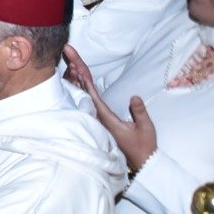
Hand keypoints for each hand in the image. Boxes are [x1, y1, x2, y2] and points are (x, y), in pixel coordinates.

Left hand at [64, 45, 156, 171]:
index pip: (92, 95)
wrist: (141, 161)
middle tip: (68, 52)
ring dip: (79, 76)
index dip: (84, 80)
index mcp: (106, 118)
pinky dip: (85, 86)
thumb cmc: (144, 146)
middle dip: (77, 70)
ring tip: (71, 59)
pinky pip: (90, 99)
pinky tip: (79, 77)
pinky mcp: (103, 119)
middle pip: (85, 90)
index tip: (76, 65)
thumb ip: (140, 113)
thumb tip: (134, 97)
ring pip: (85, 93)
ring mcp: (100, 118)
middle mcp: (99, 117)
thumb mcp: (145, 128)